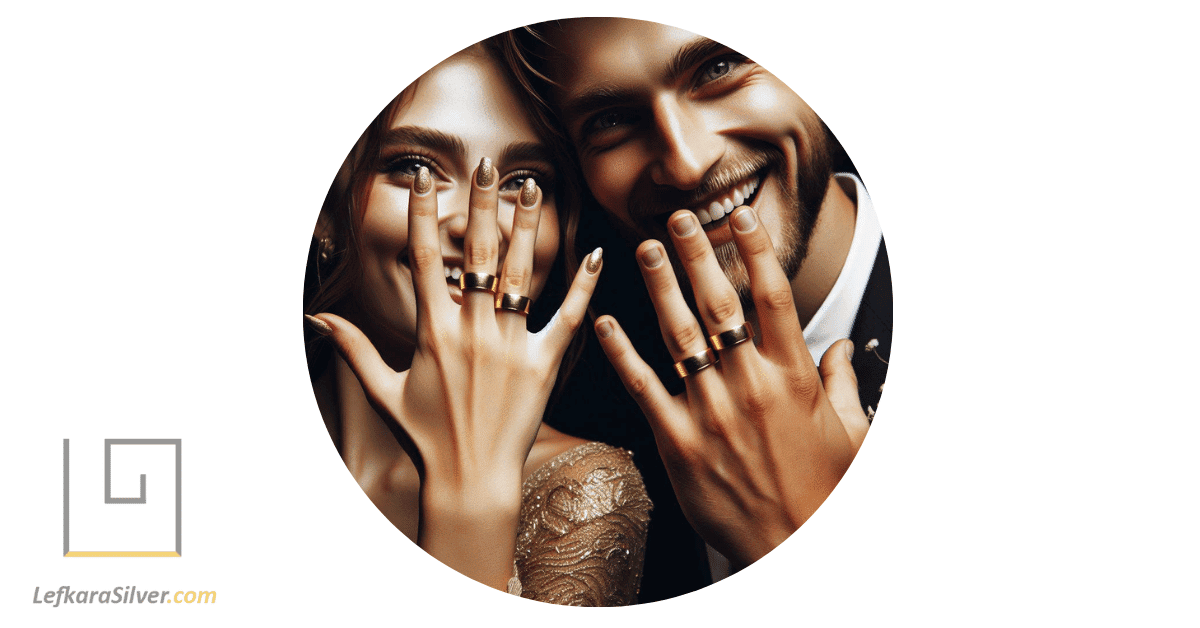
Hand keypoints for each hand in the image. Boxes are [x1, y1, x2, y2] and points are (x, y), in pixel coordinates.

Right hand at [312, 162, 600, 586]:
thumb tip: (316, 318)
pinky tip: (596, 251)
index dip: (422, 215)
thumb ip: (353, 349)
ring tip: (534, 187)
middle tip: (490, 164)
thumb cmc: (426, 437)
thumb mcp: (382, 392)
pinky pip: (566, 317)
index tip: (426, 178)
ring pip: (519, 274)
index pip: (422, 259)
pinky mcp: (544, 364)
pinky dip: (582, 285)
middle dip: (481, 205)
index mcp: (431, 332)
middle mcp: (471, 331)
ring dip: (527, 228)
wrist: (471, 480)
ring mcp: (510, 345)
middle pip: (475, 254)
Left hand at [595, 205, 865, 568]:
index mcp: (792, 376)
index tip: (739, 217)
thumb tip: (841, 349)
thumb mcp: (850, 431)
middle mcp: (749, 385)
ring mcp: (710, 411)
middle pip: (719, 304)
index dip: (755, 250)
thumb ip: (842, 382)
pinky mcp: (677, 441)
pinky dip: (621, 353)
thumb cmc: (819, 489)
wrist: (790, 542)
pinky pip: (643, 388)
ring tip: (643, 250)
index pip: (772, 297)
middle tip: (677, 218)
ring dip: (659, 288)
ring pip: (678, 335)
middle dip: (696, 255)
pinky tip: (604, 323)